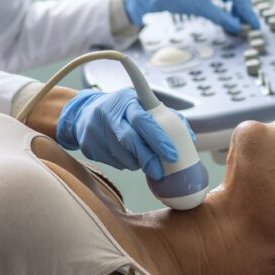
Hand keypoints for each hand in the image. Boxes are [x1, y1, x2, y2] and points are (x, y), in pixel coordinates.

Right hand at [56, 88, 194, 180]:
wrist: (84, 113)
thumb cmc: (123, 111)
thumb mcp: (141, 106)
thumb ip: (167, 119)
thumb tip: (190, 139)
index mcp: (127, 101)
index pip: (144, 120)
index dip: (159, 139)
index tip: (173, 156)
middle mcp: (109, 114)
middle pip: (131, 141)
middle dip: (149, 159)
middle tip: (160, 172)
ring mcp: (95, 130)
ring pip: (122, 156)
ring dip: (137, 163)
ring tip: (142, 160)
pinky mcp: (88, 146)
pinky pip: (113, 163)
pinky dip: (125, 164)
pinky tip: (126, 157)